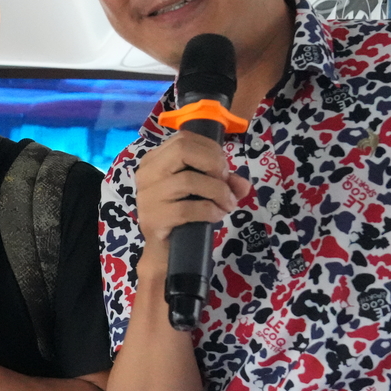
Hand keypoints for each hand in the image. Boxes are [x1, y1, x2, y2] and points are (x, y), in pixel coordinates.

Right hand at [132, 134, 251, 259]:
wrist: (165, 253)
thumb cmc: (183, 216)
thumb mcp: (205, 192)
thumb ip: (224, 182)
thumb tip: (243, 184)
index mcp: (155, 160)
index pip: (184, 138)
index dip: (211, 150)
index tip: (223, 169)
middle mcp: (147, 174)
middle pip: (183, 150)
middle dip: (213, 164)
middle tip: (224, 183)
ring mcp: (147, 196)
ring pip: (188, 180)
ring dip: (217, 192)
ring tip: (227, 204)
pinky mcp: (154, 218)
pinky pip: (188, 208)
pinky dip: (209, 210)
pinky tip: (216, 216)